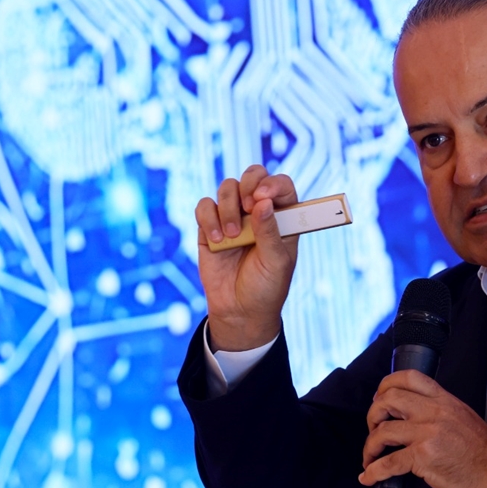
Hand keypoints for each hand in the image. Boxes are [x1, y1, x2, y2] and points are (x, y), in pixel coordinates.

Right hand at [194, 165, 299, 351]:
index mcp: (282, 217)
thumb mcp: (276, 262)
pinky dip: (208, 218)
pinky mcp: (209, 228)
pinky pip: (204, 207)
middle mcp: (257, 212)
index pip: (281, 186)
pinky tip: (217, 241)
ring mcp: (233, 217)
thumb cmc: (266, 287)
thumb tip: (263, 203)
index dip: (273, 184)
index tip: (263, 197)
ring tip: (232, 236)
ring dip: (228, 207)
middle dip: (248, 184)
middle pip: (253, 175)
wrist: (239, 311)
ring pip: (227, 187)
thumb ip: (270, 232)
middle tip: (248, 206)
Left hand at [359, 370, 486, 487]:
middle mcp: (434, 412)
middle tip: (373, 430)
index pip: (409, 377)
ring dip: (370, 446)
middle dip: (372, 415)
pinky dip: (373, 471)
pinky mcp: (424, 457)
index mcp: (444, 400)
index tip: (379, 399)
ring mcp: (428, 433)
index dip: (386, 385)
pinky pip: (389, 462)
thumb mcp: (462, 417)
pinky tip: (369, 477)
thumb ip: (438, 411)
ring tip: (369, 457)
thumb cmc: (482, 451)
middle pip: (388, 400)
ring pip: (383, 431)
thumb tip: (412, 418)